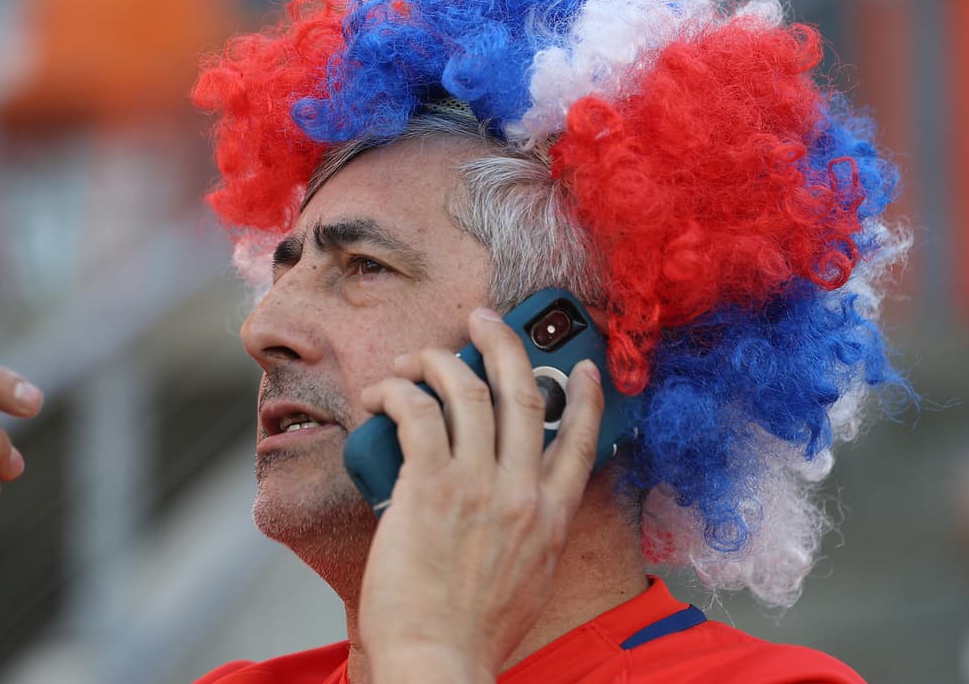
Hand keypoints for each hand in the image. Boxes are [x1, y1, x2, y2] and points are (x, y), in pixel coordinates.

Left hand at [356, 307, 603, 682]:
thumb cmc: (473, 634)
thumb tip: (512, 506)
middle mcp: (522, 493)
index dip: (585, 395)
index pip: (581, 440)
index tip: (585, 367)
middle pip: (524, 393)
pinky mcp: (429, 488)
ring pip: (467, 391)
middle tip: (484, 319)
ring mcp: (478, 487)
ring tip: (415, 359)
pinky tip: (383, 394)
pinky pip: (417, 415)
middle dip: (504, 343)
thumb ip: (529, 534)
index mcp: (551, 518)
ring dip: (437, 361)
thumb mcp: (528, 580)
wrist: (440, 662)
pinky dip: (398, 393)